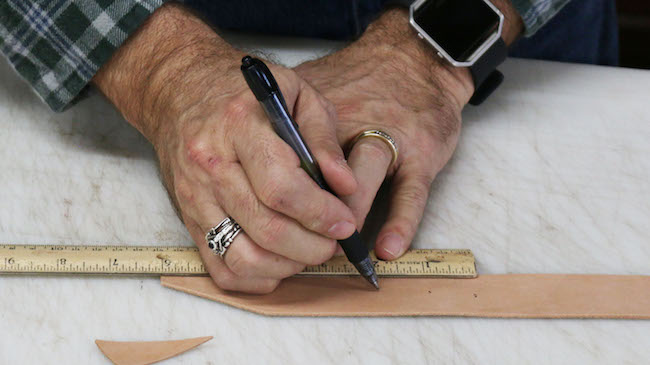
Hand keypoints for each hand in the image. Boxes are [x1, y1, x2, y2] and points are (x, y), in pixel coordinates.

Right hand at [93, 4, 357, 292]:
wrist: (180, 91)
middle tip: (336, 242)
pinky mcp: (188, 219)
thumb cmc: (244, 92)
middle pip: (267, 229)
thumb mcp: (297, 91)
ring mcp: (194, 196)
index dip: (320, 214)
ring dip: (287, 266)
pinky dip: (255, 277)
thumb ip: (324, 138)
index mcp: (240, 126)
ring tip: (310, 252)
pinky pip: (220, 267)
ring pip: (243, 257)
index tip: (346, 223)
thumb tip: (347, 187)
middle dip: (313, 246)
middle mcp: (210, 164)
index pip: (281, 188)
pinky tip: (279, 262)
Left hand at [295, 9, 477, 259]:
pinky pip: (410, 194)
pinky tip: (387, 248)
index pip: (280, 163)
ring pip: (359, 187)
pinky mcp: (421, 152)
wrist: (414, 58)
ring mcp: (386, 137)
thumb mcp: (310, 92)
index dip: (273, 205)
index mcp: (311, 112)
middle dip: (305, 222)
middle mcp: (345, 124)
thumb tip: (256, 175)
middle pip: (315, 178)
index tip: (270, 229)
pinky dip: (399, 223)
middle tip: (302, 247)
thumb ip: (284, 126)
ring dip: (345, 221)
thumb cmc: (358, 82)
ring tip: (336, 247)